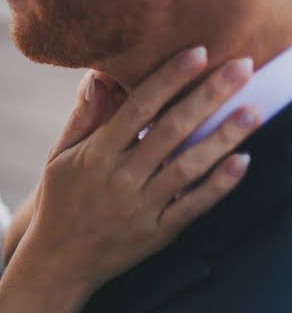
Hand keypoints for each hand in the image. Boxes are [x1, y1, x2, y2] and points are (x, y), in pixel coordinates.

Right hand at [19, 47, 258, 291]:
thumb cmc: (60, 201)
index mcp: (96, 154)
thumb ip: (84, 118)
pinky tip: (243, 161)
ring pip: (189, 166)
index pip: (137, 108)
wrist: (59, 260)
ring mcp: (142, 206)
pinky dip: (219, 185)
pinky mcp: (158, 232)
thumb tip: (99, 77)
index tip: (198, 52)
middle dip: (208, 96)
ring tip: (254, 110)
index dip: (168, 78)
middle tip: (242, 67)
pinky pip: (194, 205)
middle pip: (171, 130)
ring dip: (224, 137)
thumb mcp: (60, 156)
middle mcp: (121, 177)